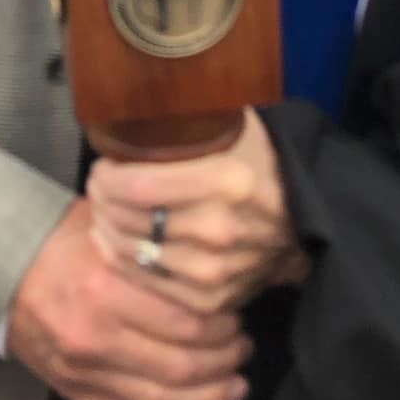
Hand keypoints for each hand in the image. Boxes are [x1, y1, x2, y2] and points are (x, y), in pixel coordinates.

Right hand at [7, 198, 251, 399]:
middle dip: (225, 360)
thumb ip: (154, 249)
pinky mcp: (71, 391)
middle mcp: (96, 336)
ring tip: (234, 384)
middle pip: (181, 364)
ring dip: (207, 399)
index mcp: (108, 289)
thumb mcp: (109, 229)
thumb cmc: (59, 239)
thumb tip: (208, 262)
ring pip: (159, 399)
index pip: (187, 322)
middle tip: (244, 346)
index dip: (224, 326)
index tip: (239, 315)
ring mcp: (83, 370)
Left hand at [87, 110, 308, 318]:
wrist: (301, 220)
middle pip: (130, 218)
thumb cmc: (259, 163)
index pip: (138, 185)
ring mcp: (214, 270)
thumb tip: (139, 99)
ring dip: (107, 230)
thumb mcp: (235, 124)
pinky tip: (115, 243)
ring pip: (132, 253)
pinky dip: (122, 262)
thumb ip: (194, 114)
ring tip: (103, 212)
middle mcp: (219, 228)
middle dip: (102, 200)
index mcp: (227, 180)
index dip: (107, 176)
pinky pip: (147, 283)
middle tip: (98, 187)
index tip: (102, 166)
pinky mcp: (209, 299)